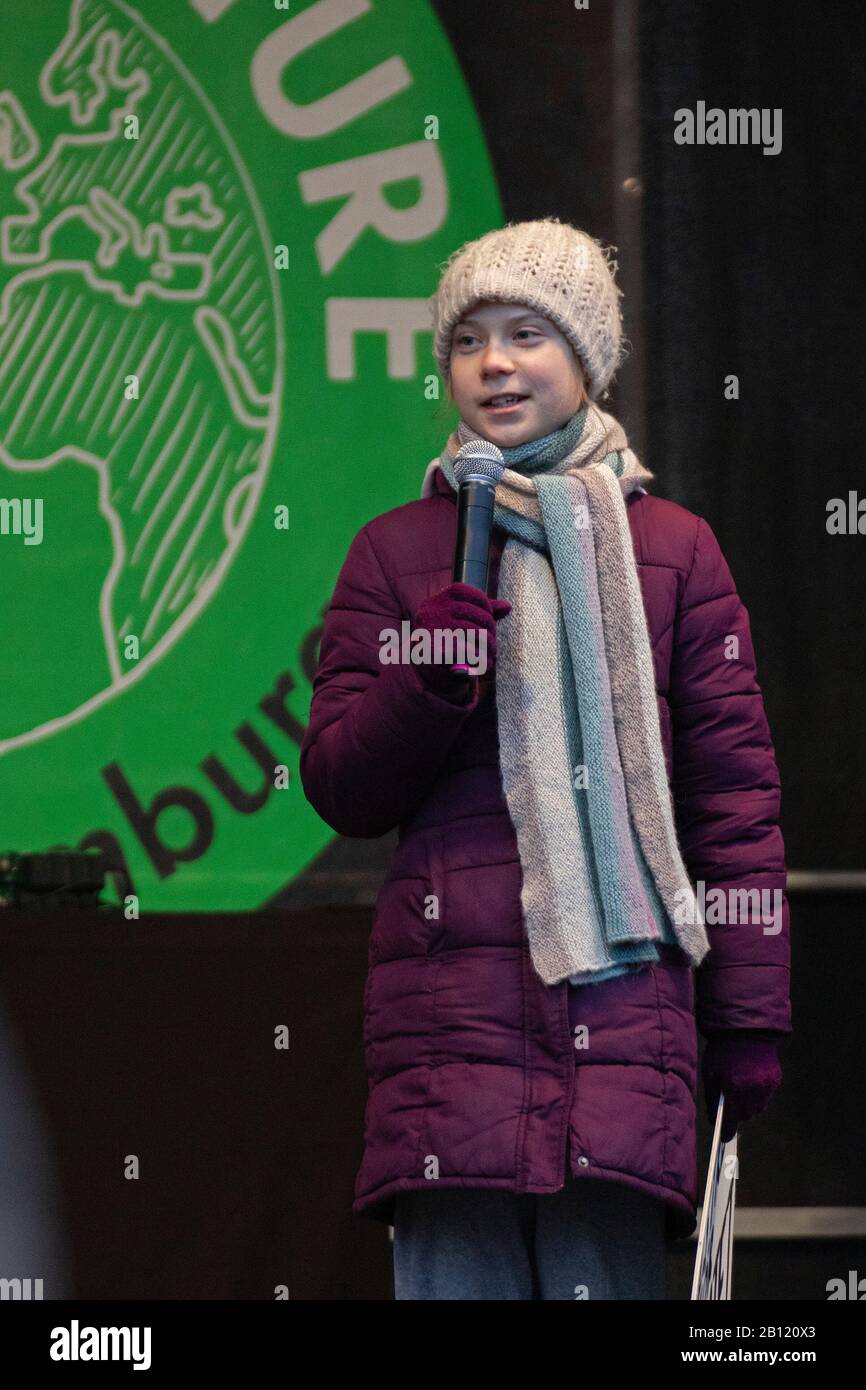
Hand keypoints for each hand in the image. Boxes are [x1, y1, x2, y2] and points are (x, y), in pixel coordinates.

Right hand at [412, 582, 510, 697]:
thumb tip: (507, 606)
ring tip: (491, 655)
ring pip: (477, 634)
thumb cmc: (444, 638)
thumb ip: (481, 611)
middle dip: (491, 631)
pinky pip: (468, 651)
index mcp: (439, 599)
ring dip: (489, 647)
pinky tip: (483, 664)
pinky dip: (479, 658)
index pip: (474, 595)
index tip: (489, 621)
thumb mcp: (459, 620)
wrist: (420, 665)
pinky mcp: (433, 651)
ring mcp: (432, 630)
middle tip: (492, 644)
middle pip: (478, 616)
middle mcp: (433, 611)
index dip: (488, 607)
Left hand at [701, 1035, 781, 1142]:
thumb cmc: (722, 1050)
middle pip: (747, 1116)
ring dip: (749, 1107)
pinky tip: (750, 1086)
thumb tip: (714, 1120)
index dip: (728, 1131)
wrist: (745, 1028)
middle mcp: (753, 1088)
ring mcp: (767, 1084)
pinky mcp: (775, 1078)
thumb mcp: (710, 1072)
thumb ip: (712, 1098)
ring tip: (740, 1100)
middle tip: (731, 1116)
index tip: (725, 1139)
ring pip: (759, 1108)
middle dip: (738, 1117)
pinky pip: (766, 1096)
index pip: (732, 1119)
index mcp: (734, 1086)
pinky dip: (758, 1095)